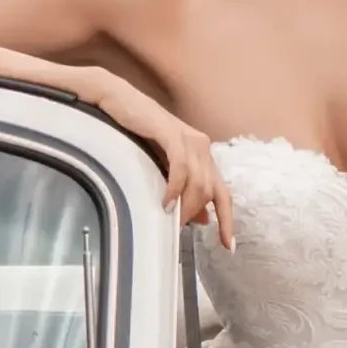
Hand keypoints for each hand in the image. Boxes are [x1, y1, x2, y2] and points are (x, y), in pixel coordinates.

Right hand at [91, 76, 235, 251]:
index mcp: (203, 156)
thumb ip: (183, 190)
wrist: (118, 101)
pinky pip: (181, 167)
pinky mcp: (171, 133)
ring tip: (170, 218)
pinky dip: (175, 188)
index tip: (228, 246)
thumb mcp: (163, 167)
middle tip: (177, 227)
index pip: (223, 194)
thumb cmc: (137, 134)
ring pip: (198, 182)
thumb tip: (201, 219)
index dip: (227, 221)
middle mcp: (202, 147)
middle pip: (210, 191)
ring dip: (186, 204)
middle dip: (195, 213)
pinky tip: (166, 202)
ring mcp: (189, 138)